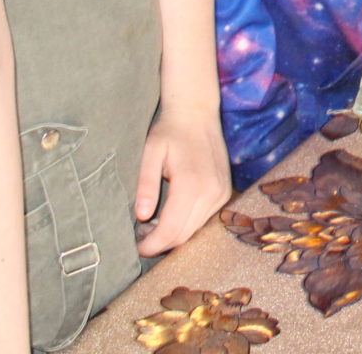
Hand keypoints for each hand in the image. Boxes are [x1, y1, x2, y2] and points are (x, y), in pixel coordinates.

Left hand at [134, 103, 231, 256]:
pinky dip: (187, 224)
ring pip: (196, 230)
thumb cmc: (170, 131)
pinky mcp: (225, 192)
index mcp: (192, 183)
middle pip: (185, 235)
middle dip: (161, 243)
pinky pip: (205, 219)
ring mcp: (222, 193)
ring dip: (174, 235)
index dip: (152, 244)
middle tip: (141, 238)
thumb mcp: (150, 153)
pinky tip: (172, 215)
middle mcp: (212, 192)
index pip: (172, 229)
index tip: (137, 248)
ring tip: (153, 226)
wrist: (197, 112)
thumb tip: (142, 216)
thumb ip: (146, 185)